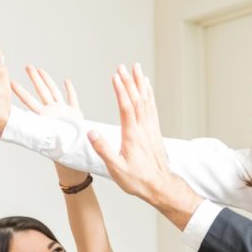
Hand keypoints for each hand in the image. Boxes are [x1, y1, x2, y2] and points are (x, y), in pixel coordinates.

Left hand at [18, 67, 89, 188]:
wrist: (74, 151)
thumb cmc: (59, 148)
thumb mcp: (44, 138)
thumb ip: (33, 132)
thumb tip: (14, 132)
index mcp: (44, 117)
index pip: (30, 102)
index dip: (21, 92)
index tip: (11, 83)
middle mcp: (52, 111)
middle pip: (42, 91)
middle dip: (35, 79)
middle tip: (27, 67)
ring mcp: (63, 111)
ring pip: (54, 91)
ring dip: (48, 80)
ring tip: (40, 70)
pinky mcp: (75, 113)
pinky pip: (72, 98)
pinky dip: (70, 90)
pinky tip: (66, 81)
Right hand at [89, 64, 200, 226]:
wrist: (159, 186)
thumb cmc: (137, 179)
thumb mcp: (116, 168)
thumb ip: (103, 150)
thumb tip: (91, 133)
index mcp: (132, 135)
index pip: (126, 108)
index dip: (121, 90)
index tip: (115, 76)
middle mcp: (143, 128)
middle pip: (136, 99)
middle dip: (129, 81)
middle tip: (123, 66)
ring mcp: (150, 128)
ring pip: (146, 100)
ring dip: (140, 83)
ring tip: (136, 68)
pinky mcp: (154, 131)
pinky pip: (152, 107)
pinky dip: (149, 94)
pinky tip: (147, 86)